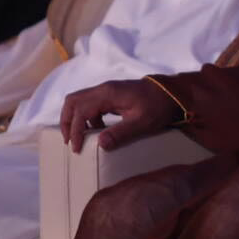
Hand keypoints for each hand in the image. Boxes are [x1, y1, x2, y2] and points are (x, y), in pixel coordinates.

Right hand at [59, 79, 180, 151]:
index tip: (77, 148)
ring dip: (75, 119)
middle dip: (67, 121)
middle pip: (72, 101)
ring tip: (80, 139)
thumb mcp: (142, 122)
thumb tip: (99, 144)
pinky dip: (87, 118)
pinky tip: (98, 131)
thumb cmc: (158, 107)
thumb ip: (121, 133)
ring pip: (79, 101)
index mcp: (108, 94)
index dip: (75, 130)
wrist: (171, 93)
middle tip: (70, 141)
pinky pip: (90, 104)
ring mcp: (106, 91)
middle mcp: (103, 89)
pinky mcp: (111, 95)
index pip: (81, 111)